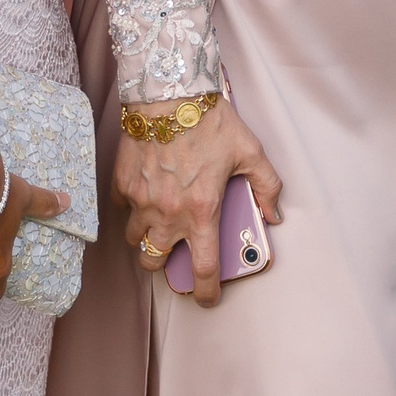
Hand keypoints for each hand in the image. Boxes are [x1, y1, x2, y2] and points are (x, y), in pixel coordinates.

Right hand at [117, 96, 282, 306]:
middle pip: (154, 262)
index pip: (203, 267)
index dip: (205, 291)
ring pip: (135, 239)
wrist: (169, 96)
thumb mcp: (250, 152)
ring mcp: (141, 201)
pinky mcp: (122, 185)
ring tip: (158, 224)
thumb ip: (267, 186)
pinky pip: (123, 209)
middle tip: (174, 252)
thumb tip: (273, 213)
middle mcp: (168, 214)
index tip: (207, 299)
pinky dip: (132, 208)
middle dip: (163, 264)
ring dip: (146, 238)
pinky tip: (145, 195)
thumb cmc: (210, 122)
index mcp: (201, 212)